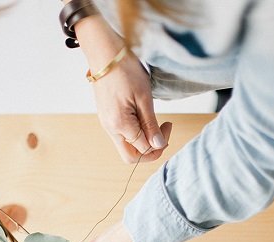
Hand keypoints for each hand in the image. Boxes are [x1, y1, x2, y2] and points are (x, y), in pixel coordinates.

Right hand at [76, 14, 172, 162]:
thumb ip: (151, 125)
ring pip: (126, 147)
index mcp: (120, 125)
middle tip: (162, 135)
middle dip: (149, 151)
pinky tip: (142, 119)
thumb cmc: (125, 70)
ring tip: (153, 123)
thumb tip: (158, 145)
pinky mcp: (106, 118)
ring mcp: (106, 124)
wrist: (104, 52)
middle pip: (131, 157)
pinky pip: (121, 135)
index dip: (160, 143)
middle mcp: (110, 129)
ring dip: (142, 142)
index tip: (169, 125)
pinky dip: (135, 134)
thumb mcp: (144, 97)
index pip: (144, 149)